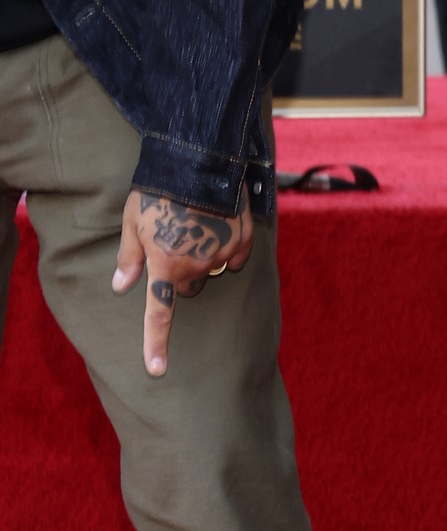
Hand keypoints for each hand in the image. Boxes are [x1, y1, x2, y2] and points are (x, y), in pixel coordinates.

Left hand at [111, 188, 254, 377]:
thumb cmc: (156, 190)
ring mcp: (221, 256)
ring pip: (210, 272)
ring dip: (202, 258)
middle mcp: (195, 267)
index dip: (156, 344)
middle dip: (180, 273)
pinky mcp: (242, 242)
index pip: (160, 313)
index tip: (156, 370)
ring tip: (195, 224)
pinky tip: (218, 223)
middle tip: (173, 241)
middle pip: (187, 288)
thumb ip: (128, 258)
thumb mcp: (131, 221)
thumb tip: (119, 286)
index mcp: (165, 265)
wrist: (197, 160)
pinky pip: (234, 257)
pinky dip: (227, 247)